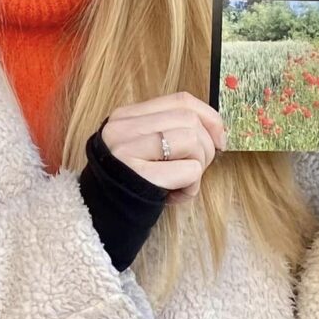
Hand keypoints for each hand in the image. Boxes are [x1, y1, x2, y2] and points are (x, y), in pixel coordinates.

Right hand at [102, 92, 226, 202]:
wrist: (98, 218)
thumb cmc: (130, 183)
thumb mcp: (142, 148)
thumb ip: (168, 131)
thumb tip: (216, 130)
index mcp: (126, 116)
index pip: (180, 100)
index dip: (209, 117)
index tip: (220, 139)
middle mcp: (123, 128)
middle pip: (189, 120)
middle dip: (206, 147)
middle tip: (196, 169)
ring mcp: (128, 150)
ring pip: (192, 141)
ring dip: (198, 167)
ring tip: (181, 184)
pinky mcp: (140, 176)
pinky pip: (190, 170)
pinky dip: (192, 186)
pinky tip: (174, 196)